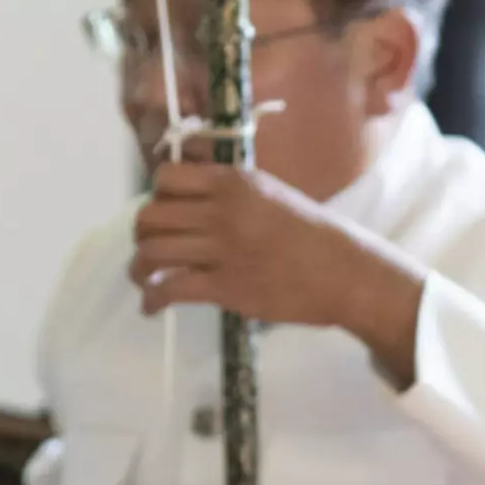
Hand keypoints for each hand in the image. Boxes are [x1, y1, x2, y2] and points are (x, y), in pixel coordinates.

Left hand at [130, 162, 426, 385]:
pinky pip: (169, 289)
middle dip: (143, 234)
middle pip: (151, 215)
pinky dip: (151, 299)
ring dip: (140, 267)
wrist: (344, 272)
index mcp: (233, 182)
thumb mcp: (270, 193)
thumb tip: (191, 195)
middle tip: (152, 248)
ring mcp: (222, 249)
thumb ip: (230, 191)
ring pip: (152, 251)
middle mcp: (222, 211)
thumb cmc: (312, 235)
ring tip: (145, 278)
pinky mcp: (225, 287)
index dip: (156, 195)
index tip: (166, 212)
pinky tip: (152, 307)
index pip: (166, 177)